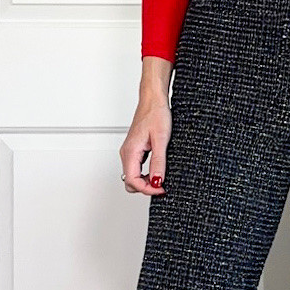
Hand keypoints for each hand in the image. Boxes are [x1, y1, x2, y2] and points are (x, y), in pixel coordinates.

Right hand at [121, 57, 173, 194]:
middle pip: (130, 182)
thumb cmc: (156, 114)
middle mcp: (126, 153)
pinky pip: (136, 168)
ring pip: (133, 176)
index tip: (162, 189)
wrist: (153, 100)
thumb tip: (158, 181)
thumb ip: (158, 162)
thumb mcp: (161, 140)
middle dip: (145, 188)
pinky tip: (157, 170)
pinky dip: (145, 174)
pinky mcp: (134, 149)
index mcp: (130, 152)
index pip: (132, 181)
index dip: (147, 189)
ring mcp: (129, 152)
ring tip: (161, 178)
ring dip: (146, 181)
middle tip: (162, 185)